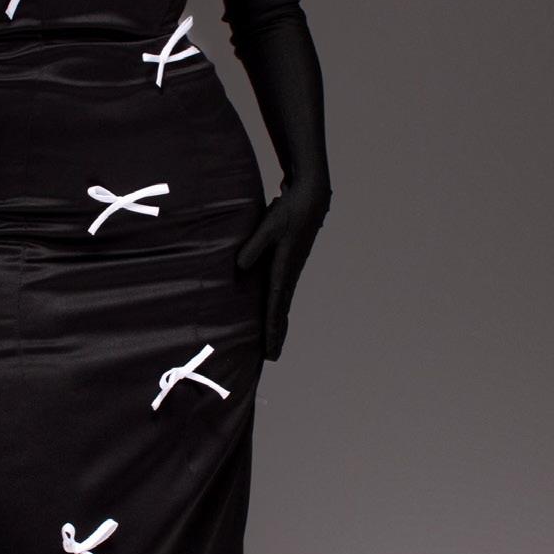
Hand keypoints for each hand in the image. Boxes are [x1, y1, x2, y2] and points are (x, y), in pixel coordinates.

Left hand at [235, 180, 330, 360]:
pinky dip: (278, 306)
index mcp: (285, 268)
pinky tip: (275, 312)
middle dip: (276, 333)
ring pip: (283, 302)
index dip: (271, 328)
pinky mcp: (289, 262)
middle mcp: (290, 272)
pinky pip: (282, 290)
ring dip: (278, 322)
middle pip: (281, 309)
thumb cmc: (290, 210)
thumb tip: (241, 266)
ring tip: (273, 342)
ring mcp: (291, 268)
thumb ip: (254, 245)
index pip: (276, 305)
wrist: (312, 197)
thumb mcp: (269, 225)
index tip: (269, 349)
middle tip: (272, 356)